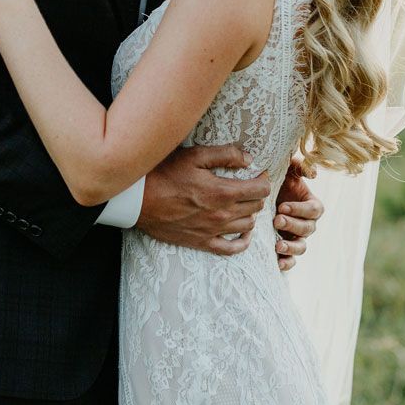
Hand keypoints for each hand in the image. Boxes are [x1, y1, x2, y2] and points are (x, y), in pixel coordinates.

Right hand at [138, 144, 270, 256]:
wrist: (139, 199)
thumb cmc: (165, 173)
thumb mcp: (195, 156)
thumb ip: (225, 155)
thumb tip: (249, 160)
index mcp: (223, 192)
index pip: (260, 189)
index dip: (264, 180)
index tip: (259, 173)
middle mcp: (222, 215)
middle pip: (256, 207)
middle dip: (257, 194)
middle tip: (250, 185)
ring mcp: (213, 231)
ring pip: (247, 225)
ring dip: (250, 213)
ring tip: (243, 203)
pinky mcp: (202, 242)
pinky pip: (231, 249)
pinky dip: (243, 242)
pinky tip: (244, 233)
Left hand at [273, 156, 323, 272]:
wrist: (258, 195)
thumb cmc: (276, 179)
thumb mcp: (287, 169)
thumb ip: (300, 167)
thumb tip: (313, 174)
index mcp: (311, 204)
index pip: (314, 210)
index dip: (300, 209)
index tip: (282, 206)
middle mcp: (306, 222)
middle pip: (308, 229)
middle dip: (293, 225)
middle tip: (276, 219)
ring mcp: (296, 236)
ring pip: (301, 247)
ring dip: (291, 247)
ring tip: (277, 245)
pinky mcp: (286, 247)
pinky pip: (291, 260)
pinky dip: (287, 262)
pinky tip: (277, 262)